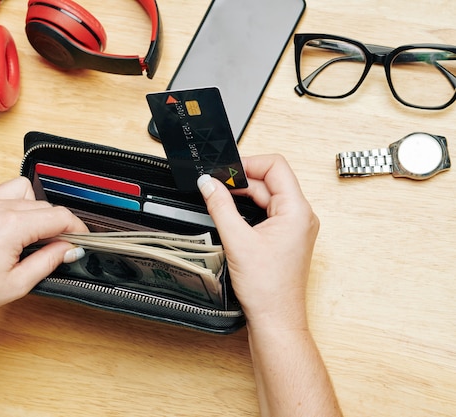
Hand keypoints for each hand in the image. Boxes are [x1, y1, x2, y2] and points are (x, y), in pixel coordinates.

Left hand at [0, 177, 88, 323]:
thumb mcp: (17, 283)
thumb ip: (49, 261)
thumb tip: (69, 249)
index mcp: (10, 225)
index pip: (58, 217)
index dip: (76, 229)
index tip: (81, 240)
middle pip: (44, 205)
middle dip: (57, 224)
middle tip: (59, 247)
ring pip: (24, 190)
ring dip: (35, 208)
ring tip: (33, 233)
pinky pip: (0, 191)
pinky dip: (13, 202)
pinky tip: (12, 223)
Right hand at [197, 154, 318, 329]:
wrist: (276, 319)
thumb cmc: (268, 288)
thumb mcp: (237, 241)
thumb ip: (220, 206)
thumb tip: (209, 183)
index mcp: (297, 210)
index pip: (276, 166)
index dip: (248, 163)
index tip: (224, 171)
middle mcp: (301, 216)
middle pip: (271, 180)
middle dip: (242, 179)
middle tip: (215, 184)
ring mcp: (295, 227)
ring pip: (269, 195)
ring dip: (245, 194)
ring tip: (221, 198)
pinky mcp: (287, 237)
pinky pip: (269, 211)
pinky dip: (250, 208)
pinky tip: (232, 214)